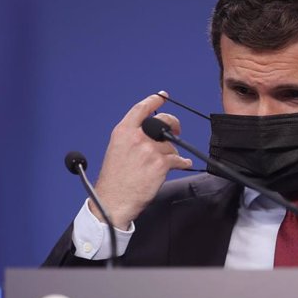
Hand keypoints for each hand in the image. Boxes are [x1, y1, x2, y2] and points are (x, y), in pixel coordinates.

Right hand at [90, 92, 191, 228]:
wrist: (113, 201)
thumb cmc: (115, 180)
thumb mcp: (117, 150)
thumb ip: (132, 138)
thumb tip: (152, 134)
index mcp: (123, 132)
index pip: (141, 109)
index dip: (154, 100)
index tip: (162, 96)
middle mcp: (137, 137)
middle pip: (163, 121)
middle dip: (173, 123)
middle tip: (177, 130)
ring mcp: (149, 150)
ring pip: (171, 145)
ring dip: (171, 154)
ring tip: (164, 164)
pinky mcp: (160, 163)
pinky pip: (178, 159)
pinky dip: (183, 162)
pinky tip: (183, 164)